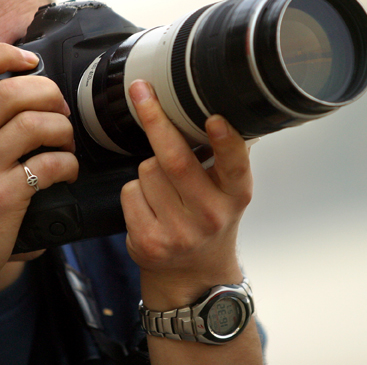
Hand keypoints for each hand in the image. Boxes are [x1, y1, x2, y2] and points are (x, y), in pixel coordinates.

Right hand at [0, 43, 77, 291]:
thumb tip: (22, 104)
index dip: (3, 54)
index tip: (30, 61)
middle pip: (12, 90)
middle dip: (49, 93)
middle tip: (59, 111)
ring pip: (35, 123)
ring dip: (63, 129)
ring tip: (66, 144)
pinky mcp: (1, 198)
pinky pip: (49, 164)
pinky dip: (69, 164)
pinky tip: (67, 173)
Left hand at [121, 80, 252, 307]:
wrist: (193, 273)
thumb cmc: (209, 219)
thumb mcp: (228, 192)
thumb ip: (225, 157)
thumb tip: (216, 109)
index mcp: (235, 196)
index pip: (234, 166)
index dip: (225, 141)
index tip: (213, 118)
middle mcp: (211, 215)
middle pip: (175, 160)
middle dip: (155, 120)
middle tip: (141, 93)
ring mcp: (179, 232)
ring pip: (146, 171)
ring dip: (148, 169)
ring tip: (164, 190)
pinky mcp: (150, 241)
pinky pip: (130, 192)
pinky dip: (134, 192)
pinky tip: (150, 207)